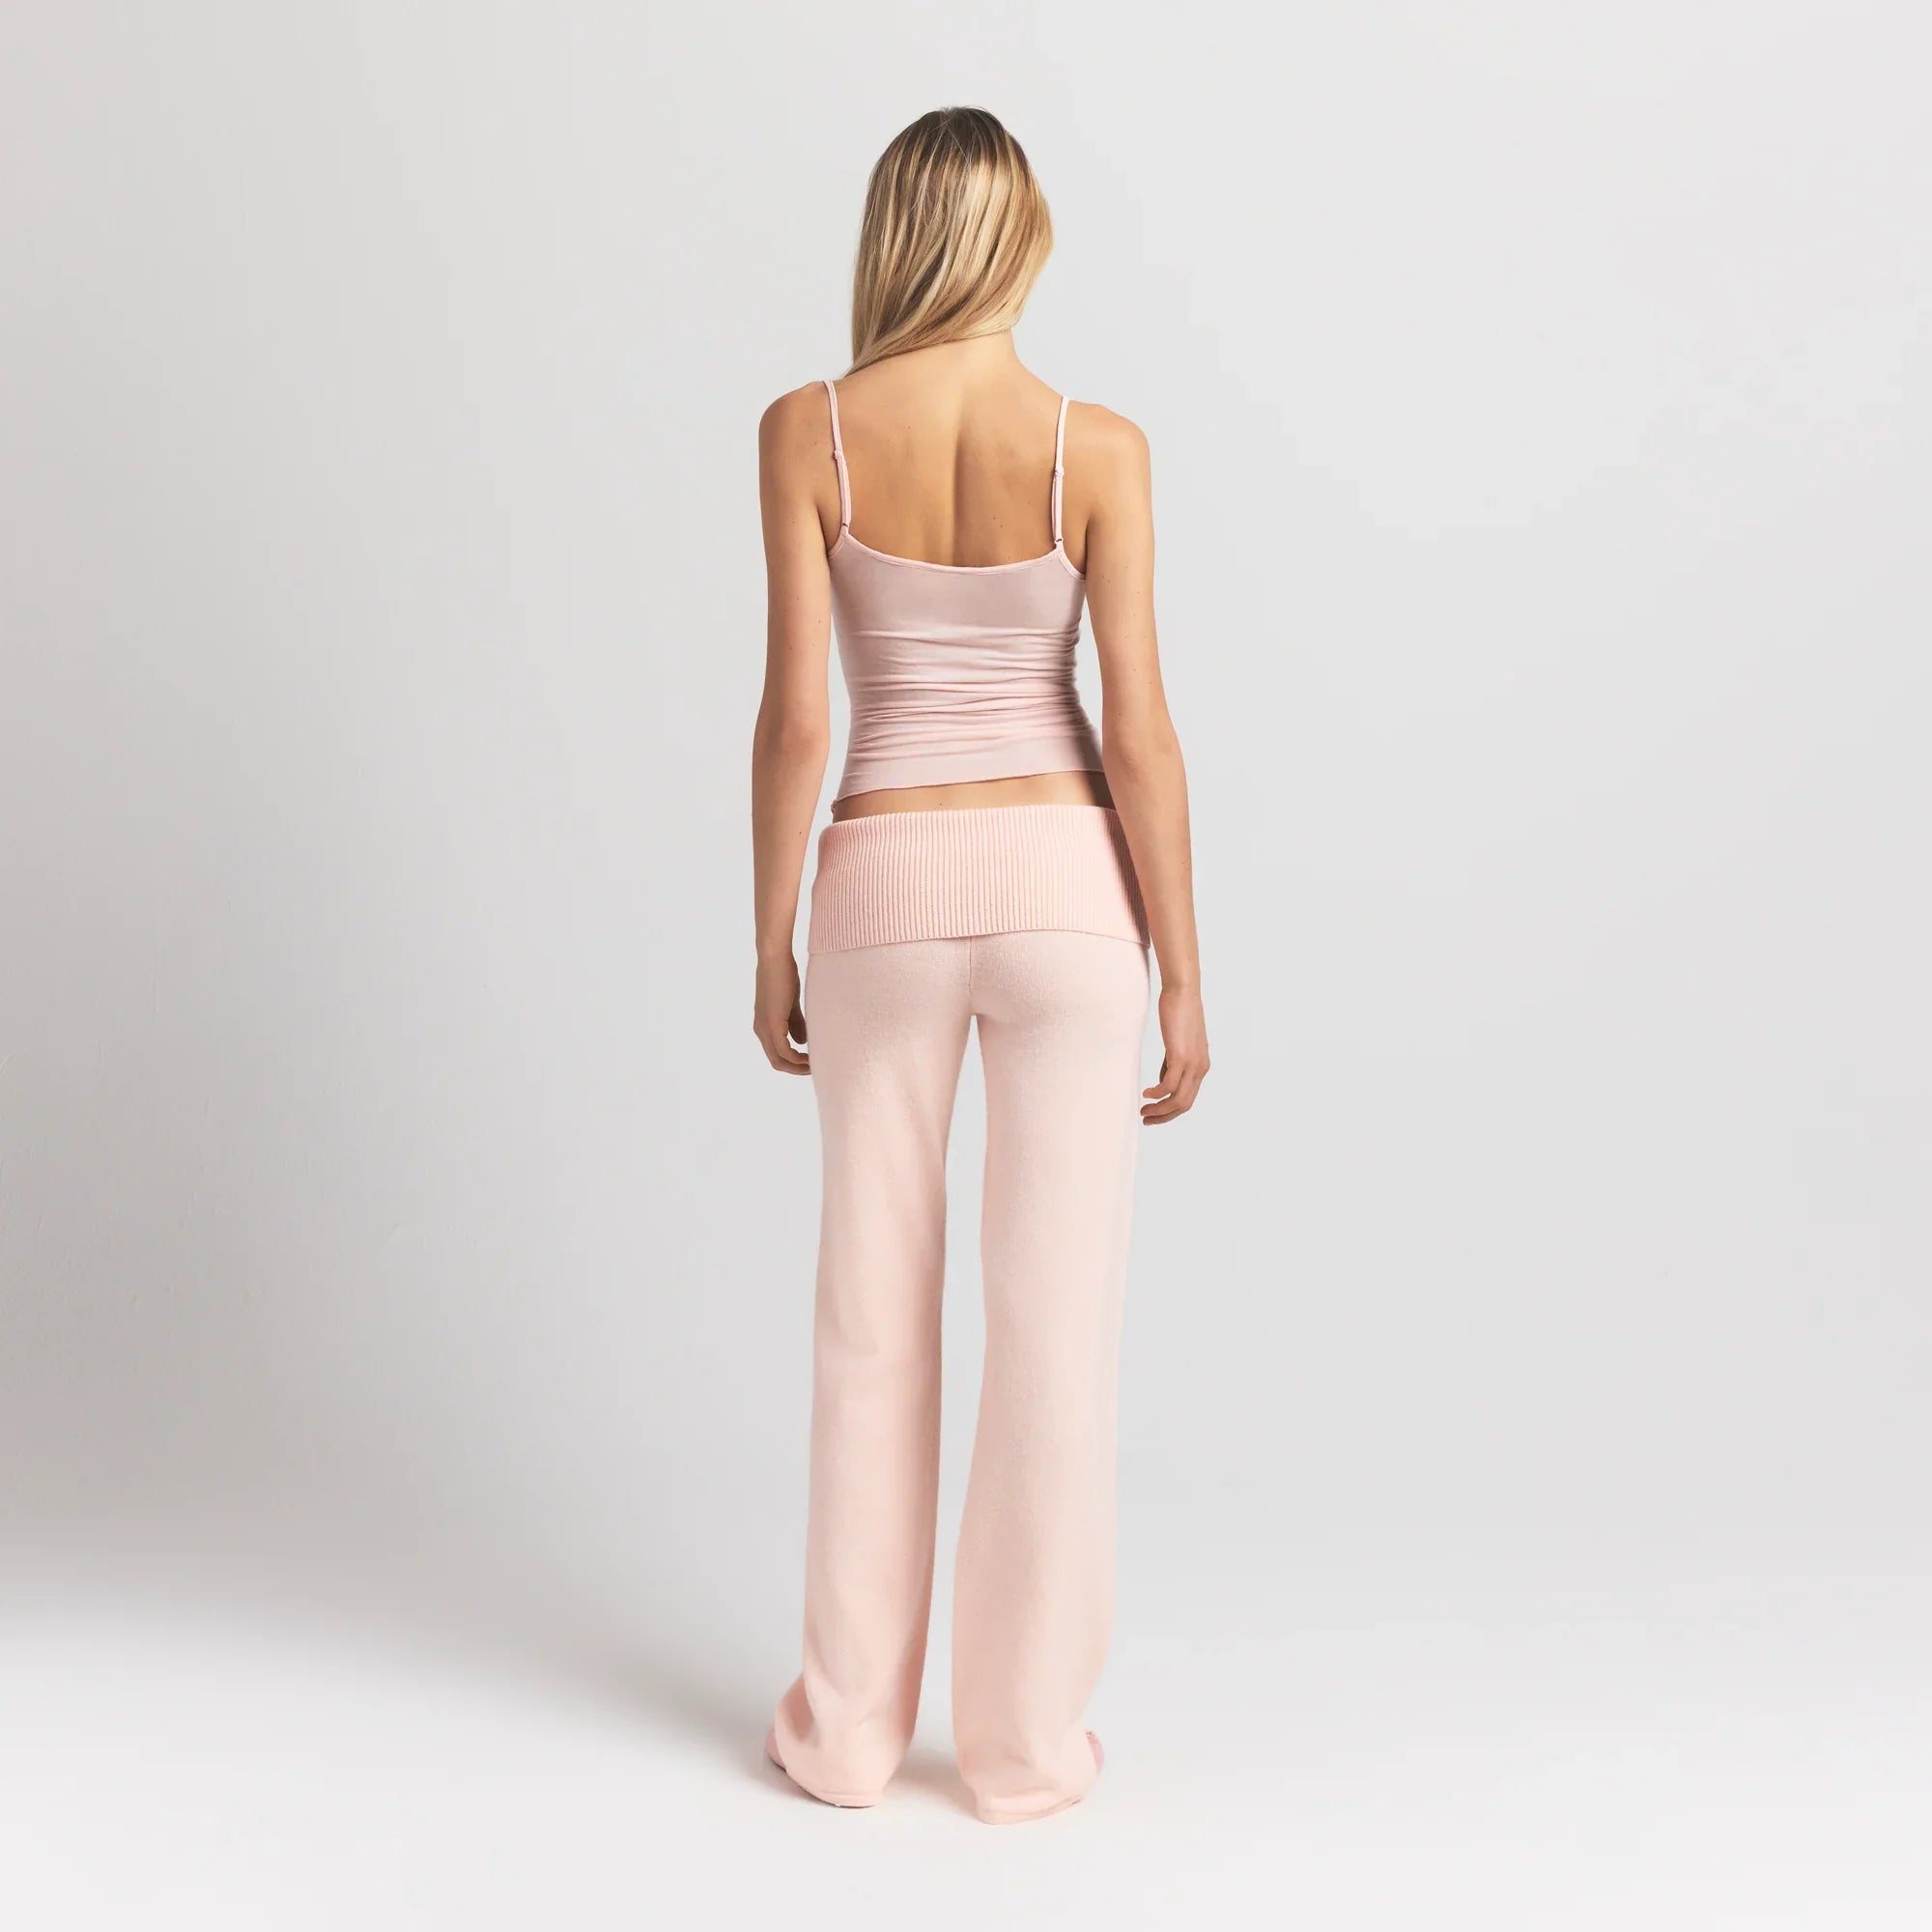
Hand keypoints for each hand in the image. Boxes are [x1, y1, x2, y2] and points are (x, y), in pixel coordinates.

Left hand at [754, 954, 809, 1074]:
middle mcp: (760, 1031)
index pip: (776, 1054)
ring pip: (779, 1060)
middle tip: (815, 1068)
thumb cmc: (783, 976)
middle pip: (777, 1062)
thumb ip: (795, 1023)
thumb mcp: (791, 1005)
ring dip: (798, 1067)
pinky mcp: (772, 1024)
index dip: (793, 1062)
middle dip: (796, 1069)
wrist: (775, 959)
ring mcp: (764, 1028)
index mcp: (764, 1026)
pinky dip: (797, 1059)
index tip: (812, 1062)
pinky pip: (784, 1051)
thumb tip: (802, 1042)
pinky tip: (810, 1057)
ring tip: (815, 1065)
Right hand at [1142, 983, 1208, 1123]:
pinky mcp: (1181, 1056)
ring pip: (1178, 1099)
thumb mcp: (1177, 1044)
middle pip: (1184, 1104)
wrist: (1183, 992)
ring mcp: (1192, 1064)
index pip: (1187, 1099)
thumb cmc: (1178, 1013)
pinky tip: (1146, 1093)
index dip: (1170, 1111)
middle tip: (1145, 1118)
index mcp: (1201, 1067)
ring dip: (1159, 1109)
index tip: (1153, 1114)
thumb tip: (1163, 1082)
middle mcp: (1200, 1069)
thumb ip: (1171, 1064)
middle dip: (1164, 1116)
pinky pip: (1168, 1085)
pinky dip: (1156, 1094)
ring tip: (1143, 1110)